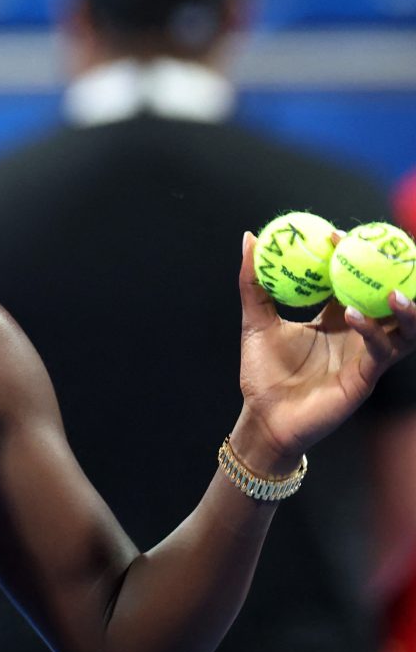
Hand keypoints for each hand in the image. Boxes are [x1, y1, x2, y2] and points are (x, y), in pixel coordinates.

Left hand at [235, 231, 415, 471]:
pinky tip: (355, 316)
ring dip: (406, 309)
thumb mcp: (255, 321)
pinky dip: (373, 332)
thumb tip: (250, 238)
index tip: (335, 234)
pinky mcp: (365, 378)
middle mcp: (358, 335)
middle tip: (386, 252)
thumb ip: (253, 283)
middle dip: (397, 277)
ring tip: (395, 292)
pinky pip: (380, 351)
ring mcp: (366, 357)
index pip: (354, 281)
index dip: (351, 257)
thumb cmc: (262, 372)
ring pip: (404, 329)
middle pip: (392, 301)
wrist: (263, 417)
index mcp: (336, 320)